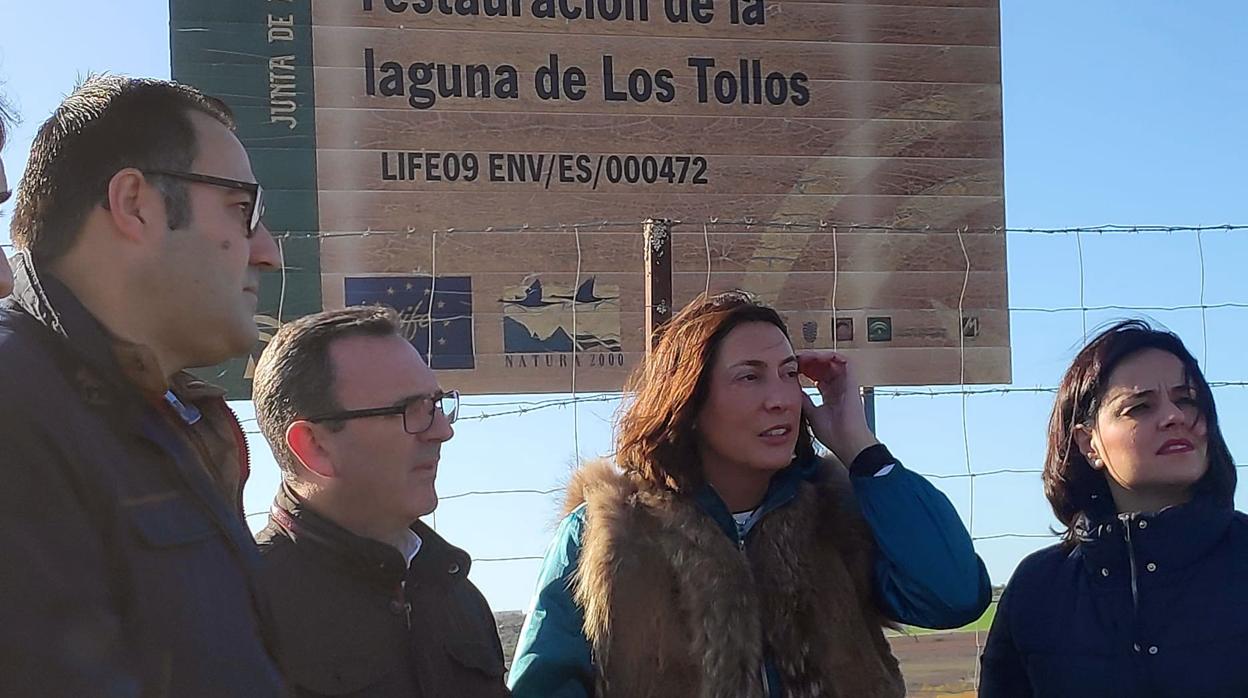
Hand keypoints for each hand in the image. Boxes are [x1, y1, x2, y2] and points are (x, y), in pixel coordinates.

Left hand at [797, 350, 878, 464]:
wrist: (847, 442)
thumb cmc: (833, 434)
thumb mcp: (811, 413)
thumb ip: (804, 400)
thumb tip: (792, 389)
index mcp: (830, 395)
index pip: (817, 376)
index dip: (805, 369)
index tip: (792, 368)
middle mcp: (839, 388)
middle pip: (823, 367)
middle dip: (809, 361)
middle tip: (795, 359)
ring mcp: (846, 384)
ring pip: (833, 361)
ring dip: (818, 356)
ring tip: (804, 357)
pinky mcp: (852, 382)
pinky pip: (845, 361)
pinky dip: (831, 356)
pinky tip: (817, 357)